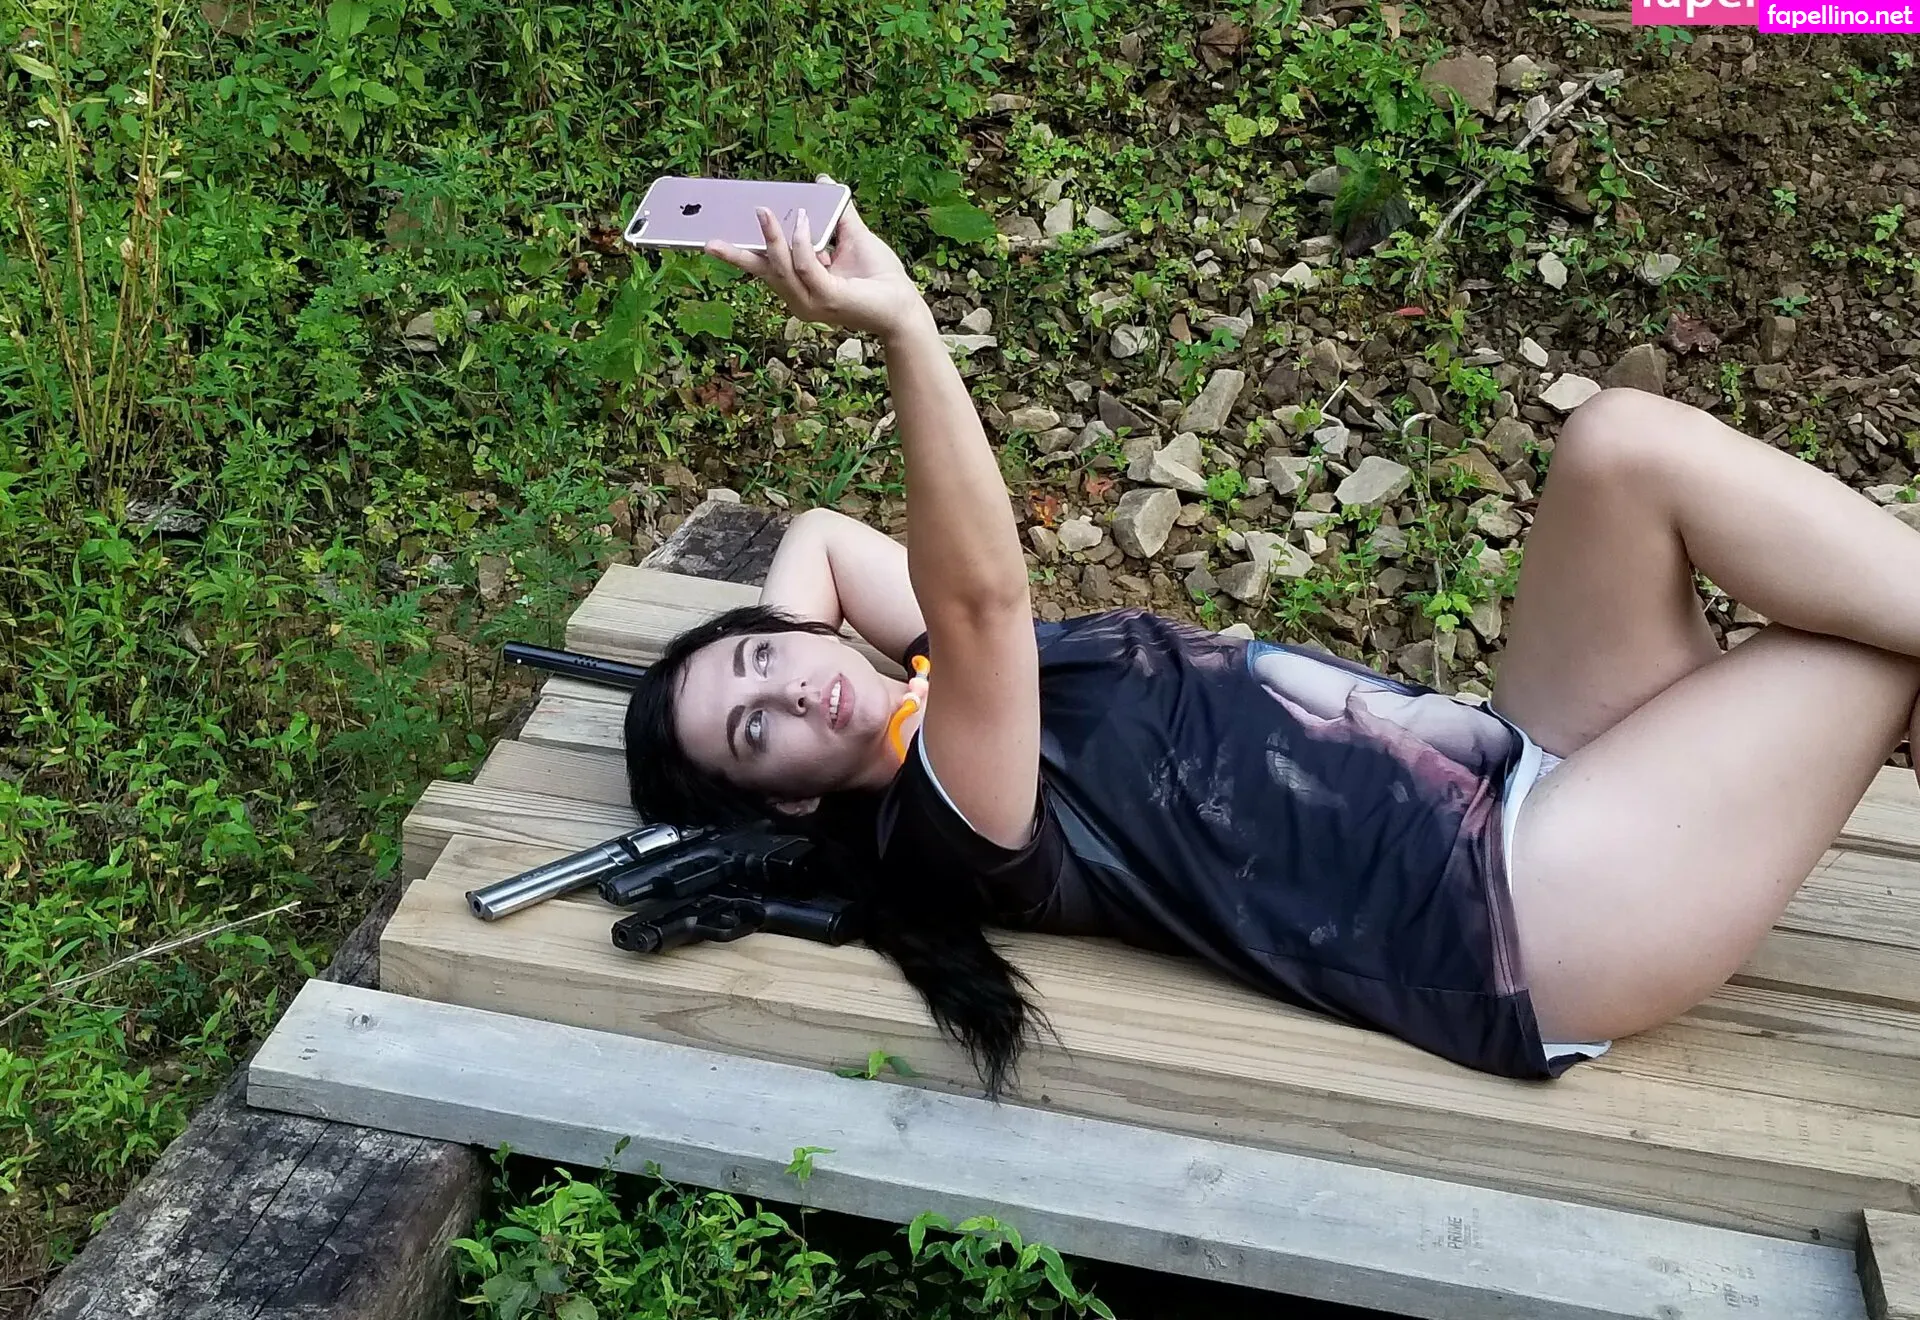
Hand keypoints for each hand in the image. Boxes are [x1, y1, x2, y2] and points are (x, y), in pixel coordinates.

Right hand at [705, 176, 931, 340]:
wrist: (903, 303)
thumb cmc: (880, 276)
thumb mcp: (853, 236)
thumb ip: (836, 211)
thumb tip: (824, 181)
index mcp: (800, 285)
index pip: (765, 269)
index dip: (741, 255)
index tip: (713, 242)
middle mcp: (800, 298)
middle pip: (762, 272)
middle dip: (738, 254)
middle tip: (711, 239)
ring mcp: (812, 302)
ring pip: (781, 268)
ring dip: (771, 239)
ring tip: (763, 211)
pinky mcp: (829, 299)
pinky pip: (806, 266)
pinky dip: (802, 243)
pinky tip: (803, 221)